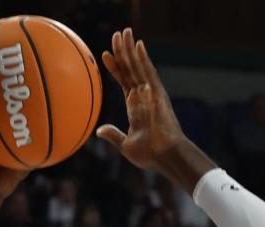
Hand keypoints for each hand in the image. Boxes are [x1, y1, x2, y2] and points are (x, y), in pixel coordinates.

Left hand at [96, 28, 184, 171]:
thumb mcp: (126, 145)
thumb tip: (99, 131)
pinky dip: (143, 58)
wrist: (165, 157)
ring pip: (138, 66)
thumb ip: (114, 135)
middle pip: (130, 69)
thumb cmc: (150, 155)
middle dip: (123, 52)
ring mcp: (151, 93)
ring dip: (130, 49)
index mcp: (135, 107)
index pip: (124, 81)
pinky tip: (138, 44)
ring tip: (123, 32)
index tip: (105, 55)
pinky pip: (148, 72)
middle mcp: (143, 96)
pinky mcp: (158, 93)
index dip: (115, 68)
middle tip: (116, 34)